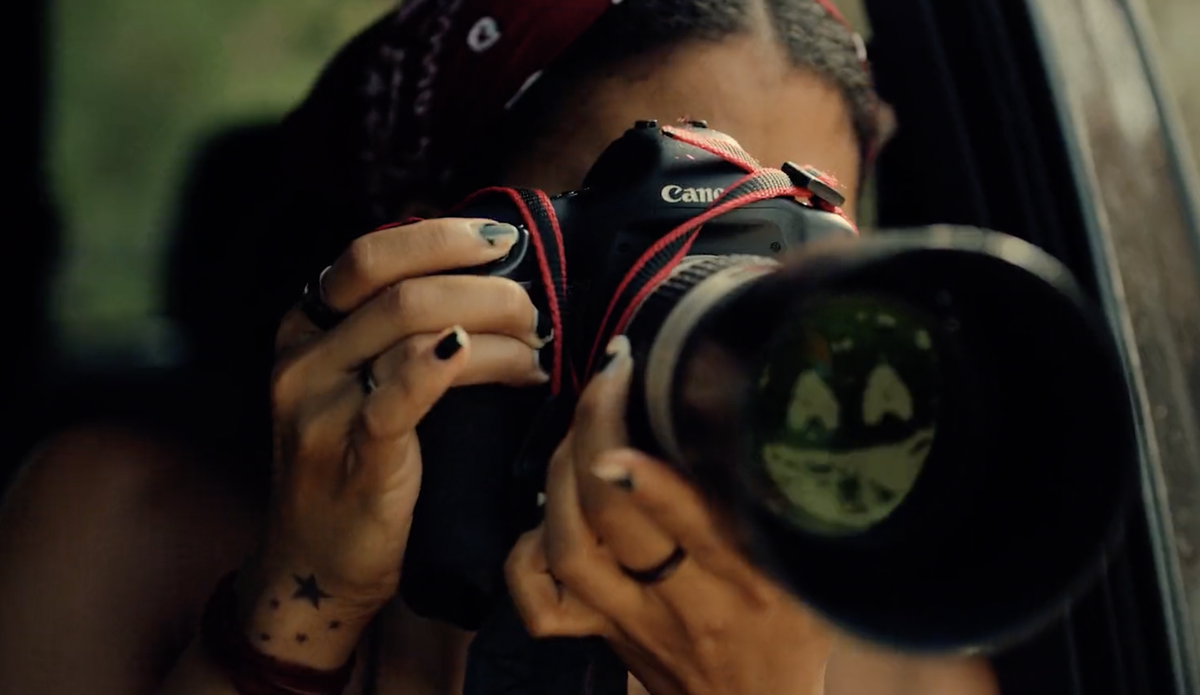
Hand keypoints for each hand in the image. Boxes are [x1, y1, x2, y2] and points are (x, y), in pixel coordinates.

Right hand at [247, 218, 550, 667]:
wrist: (313, 564)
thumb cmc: (354, 464)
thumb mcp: (355, 384)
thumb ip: (394, 329)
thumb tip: (479, 272)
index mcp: (304, 328)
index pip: (370, 254)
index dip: (441, 237)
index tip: (503, 241)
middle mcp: (303, 358)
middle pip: (398, 285)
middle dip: (481, 283)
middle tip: (534, 307)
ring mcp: (320, 407)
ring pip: (410, 328)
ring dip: (493, 328)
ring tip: (536, 347)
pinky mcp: (351, 456)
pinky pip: (402, 395)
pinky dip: (453, 366)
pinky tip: (499, 361)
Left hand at [504, 337, 997, 694]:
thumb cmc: (789, 637)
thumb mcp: (810, 573)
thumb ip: (781, 508)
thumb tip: (753, 419)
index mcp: (746, 582)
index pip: (689, 518)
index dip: (649, 459)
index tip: (634, 391)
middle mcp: (682, 601)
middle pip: (611, 518)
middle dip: (593, 432)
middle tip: (606, 378)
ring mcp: (629, 620)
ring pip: (567, 549)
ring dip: (557, 478)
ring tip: (578, 429)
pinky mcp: (598, 634)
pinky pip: (540, 603)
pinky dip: (525, 553)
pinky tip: (543, 513)